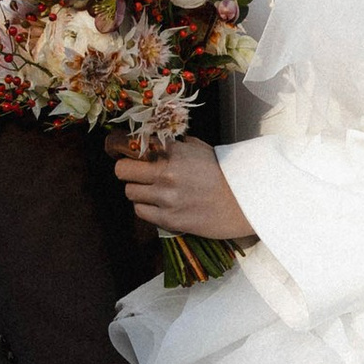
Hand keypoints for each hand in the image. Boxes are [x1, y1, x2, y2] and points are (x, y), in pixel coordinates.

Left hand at [114, 142, 254, 244]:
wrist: (244, 203)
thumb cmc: (226, 174)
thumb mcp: (201, 149)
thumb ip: (176, 146)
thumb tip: (157, 144)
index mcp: (174, 152)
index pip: (131, 145)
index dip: (120, 147)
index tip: (118, 149)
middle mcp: (165, 173)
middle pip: (122, 170)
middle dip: (127, 170)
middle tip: (136, 173)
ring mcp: (166, 198)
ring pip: (130, 192)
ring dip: (138, 190)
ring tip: (152, 191)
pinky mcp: (168, 219)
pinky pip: (140, 211)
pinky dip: (146, 208)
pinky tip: (159, 205)